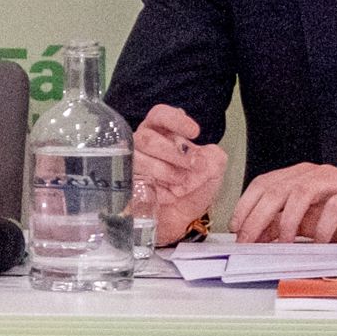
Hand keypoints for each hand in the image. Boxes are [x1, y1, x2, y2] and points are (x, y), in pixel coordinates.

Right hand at [132, 105, 224, 241]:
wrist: (182, 219)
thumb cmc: (194, 188)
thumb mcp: (213, 169)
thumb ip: (213, 156)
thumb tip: (202, 155)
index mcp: (162, 132)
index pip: (160, 115)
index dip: (174, 121)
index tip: (195, 132)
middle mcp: (142, 144)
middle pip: (146, 138)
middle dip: (172, 151)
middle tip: (192, 164)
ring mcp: (130, 164)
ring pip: (137, 158)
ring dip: (163, 170)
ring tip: (181, 183)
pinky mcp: (123, 184)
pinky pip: (130, 180)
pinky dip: (152, 187)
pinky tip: (166, 195)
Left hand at [231, 162, 336, 243]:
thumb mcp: (307, 222)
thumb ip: (281, 225)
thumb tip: (253, 235)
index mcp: (299, 176)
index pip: (263, 184)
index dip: (246, 205)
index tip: (236, 228)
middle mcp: (315, 174)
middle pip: (277, 189)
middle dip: (258, 216)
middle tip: (250, 240)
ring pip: (301, 192)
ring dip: (288, 219)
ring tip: (285, 241)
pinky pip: (335, 206)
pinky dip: (323, 225)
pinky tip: (319, 241)